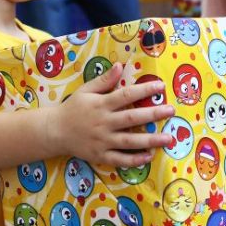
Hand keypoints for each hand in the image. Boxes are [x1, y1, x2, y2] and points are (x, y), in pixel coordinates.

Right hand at [48, 61, 174, 167]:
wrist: (54, 131)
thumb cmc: (73, 108)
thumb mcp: (86, 90)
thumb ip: (104, 80)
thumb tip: (119, 66)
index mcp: (101, 104)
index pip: (126, 95)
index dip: (144, 90)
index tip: (161, 86)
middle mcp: (104, 123)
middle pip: (131, 118)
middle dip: (153, 114)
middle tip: (171, 111)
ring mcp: (102, 141)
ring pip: (129, 141)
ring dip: (149, 140)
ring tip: (168, 138)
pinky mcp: (100, 155)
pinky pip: (119, 159)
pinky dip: (134, 159)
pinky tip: (149, 157)